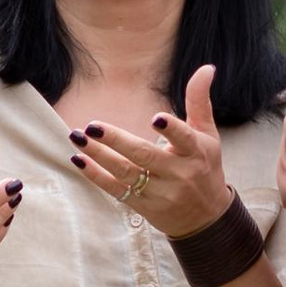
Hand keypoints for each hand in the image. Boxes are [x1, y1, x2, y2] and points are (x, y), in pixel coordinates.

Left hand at [70, 64, 232, 239]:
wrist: (206, 219)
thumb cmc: (205, 167)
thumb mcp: (208, 135)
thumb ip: (200, 101)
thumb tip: (207, 67)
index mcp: (196, 153)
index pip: (185, 139)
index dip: (171, 130)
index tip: (156, 118)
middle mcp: (178, 174)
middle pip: (144, 156)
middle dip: (117, 141)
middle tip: (92, 126)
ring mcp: (160, 193)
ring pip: (125, 173)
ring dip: (99, 155)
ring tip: (77, 137)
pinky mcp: (143, 206)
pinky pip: (115, 190)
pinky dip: (95, 176)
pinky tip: (79, 160)